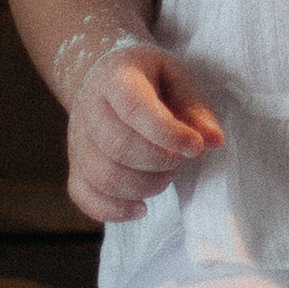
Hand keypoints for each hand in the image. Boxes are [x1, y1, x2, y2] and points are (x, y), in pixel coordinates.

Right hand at [54, 20, 226, 224]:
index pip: (134, 107)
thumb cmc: (150, 80)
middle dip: (159, 162)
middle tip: (178, 159)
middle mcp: (89, 108)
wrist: (105, 80)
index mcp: (117, 77)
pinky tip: (141, 207)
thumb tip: (213, 141)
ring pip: (102, 176)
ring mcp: (78, 139)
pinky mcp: (75, 166)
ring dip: (143, 186)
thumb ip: (195, 108)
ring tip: (165, 176)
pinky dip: (113, 209)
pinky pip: (83, 195)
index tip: (196, 147)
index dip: (167, 133)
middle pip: (118, 147)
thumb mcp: (178, 77)